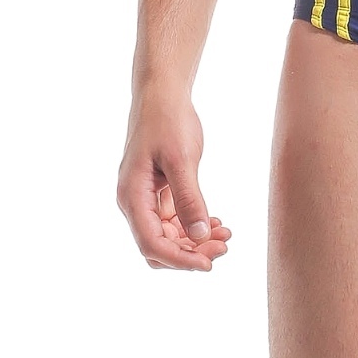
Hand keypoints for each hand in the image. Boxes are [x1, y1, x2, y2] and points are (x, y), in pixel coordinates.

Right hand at [117, 92, 232, 271]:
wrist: (162, 93)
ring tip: (225, 234)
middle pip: (159, 245)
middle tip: (224, 245)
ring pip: (168, 236)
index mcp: (131, 196)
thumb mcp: (182, 158)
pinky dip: (194, 225)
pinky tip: (216, 223)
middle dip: (191, 252)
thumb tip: (200, 235)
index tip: (208, 264)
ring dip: (195, 240)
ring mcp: (145, 198)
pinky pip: (173, 220)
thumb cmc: (168, 120)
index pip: (151, 243)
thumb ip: (189, 198)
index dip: (179, 259)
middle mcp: (134, 202)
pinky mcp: (158, 192)